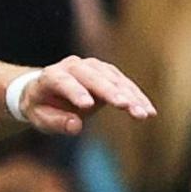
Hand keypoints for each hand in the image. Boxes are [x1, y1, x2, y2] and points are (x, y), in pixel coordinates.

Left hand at [15, 56, 155, 135]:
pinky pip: (124, 83)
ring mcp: (91, 67)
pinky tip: (149, 111)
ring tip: (143, 114)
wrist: (46, 91)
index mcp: (50, 76)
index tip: (87, 106)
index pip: (62, 81)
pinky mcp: (107, 73)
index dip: (75, 91)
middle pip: (92, 76)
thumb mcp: (40, 118)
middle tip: (126, 106)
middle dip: (110, 91)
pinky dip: (137, 96)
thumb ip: (56, 122)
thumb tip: (75, 125)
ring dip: (129, 96)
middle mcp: (72, 66)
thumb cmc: (42, 107)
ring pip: (112, 78)